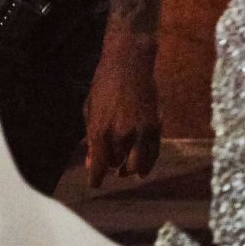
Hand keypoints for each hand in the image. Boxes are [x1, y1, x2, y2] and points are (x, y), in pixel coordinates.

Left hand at [84, 23, 161, 187]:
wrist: (129, 62)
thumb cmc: (104, 83)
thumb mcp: (89, 108)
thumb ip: (91, 138)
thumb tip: (92, 163)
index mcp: (99, 130)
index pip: (99, 167)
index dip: (96, 179)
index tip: (96, 183)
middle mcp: (120, 134)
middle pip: (116, 165)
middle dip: (112, 167)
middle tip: (112, 166)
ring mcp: (139, 131)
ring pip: (136, 165)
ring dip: (129, 169)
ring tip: (126, 170)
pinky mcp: (155, 126)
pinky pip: (153, 155)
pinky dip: (147, 165)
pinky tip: (142, 170)